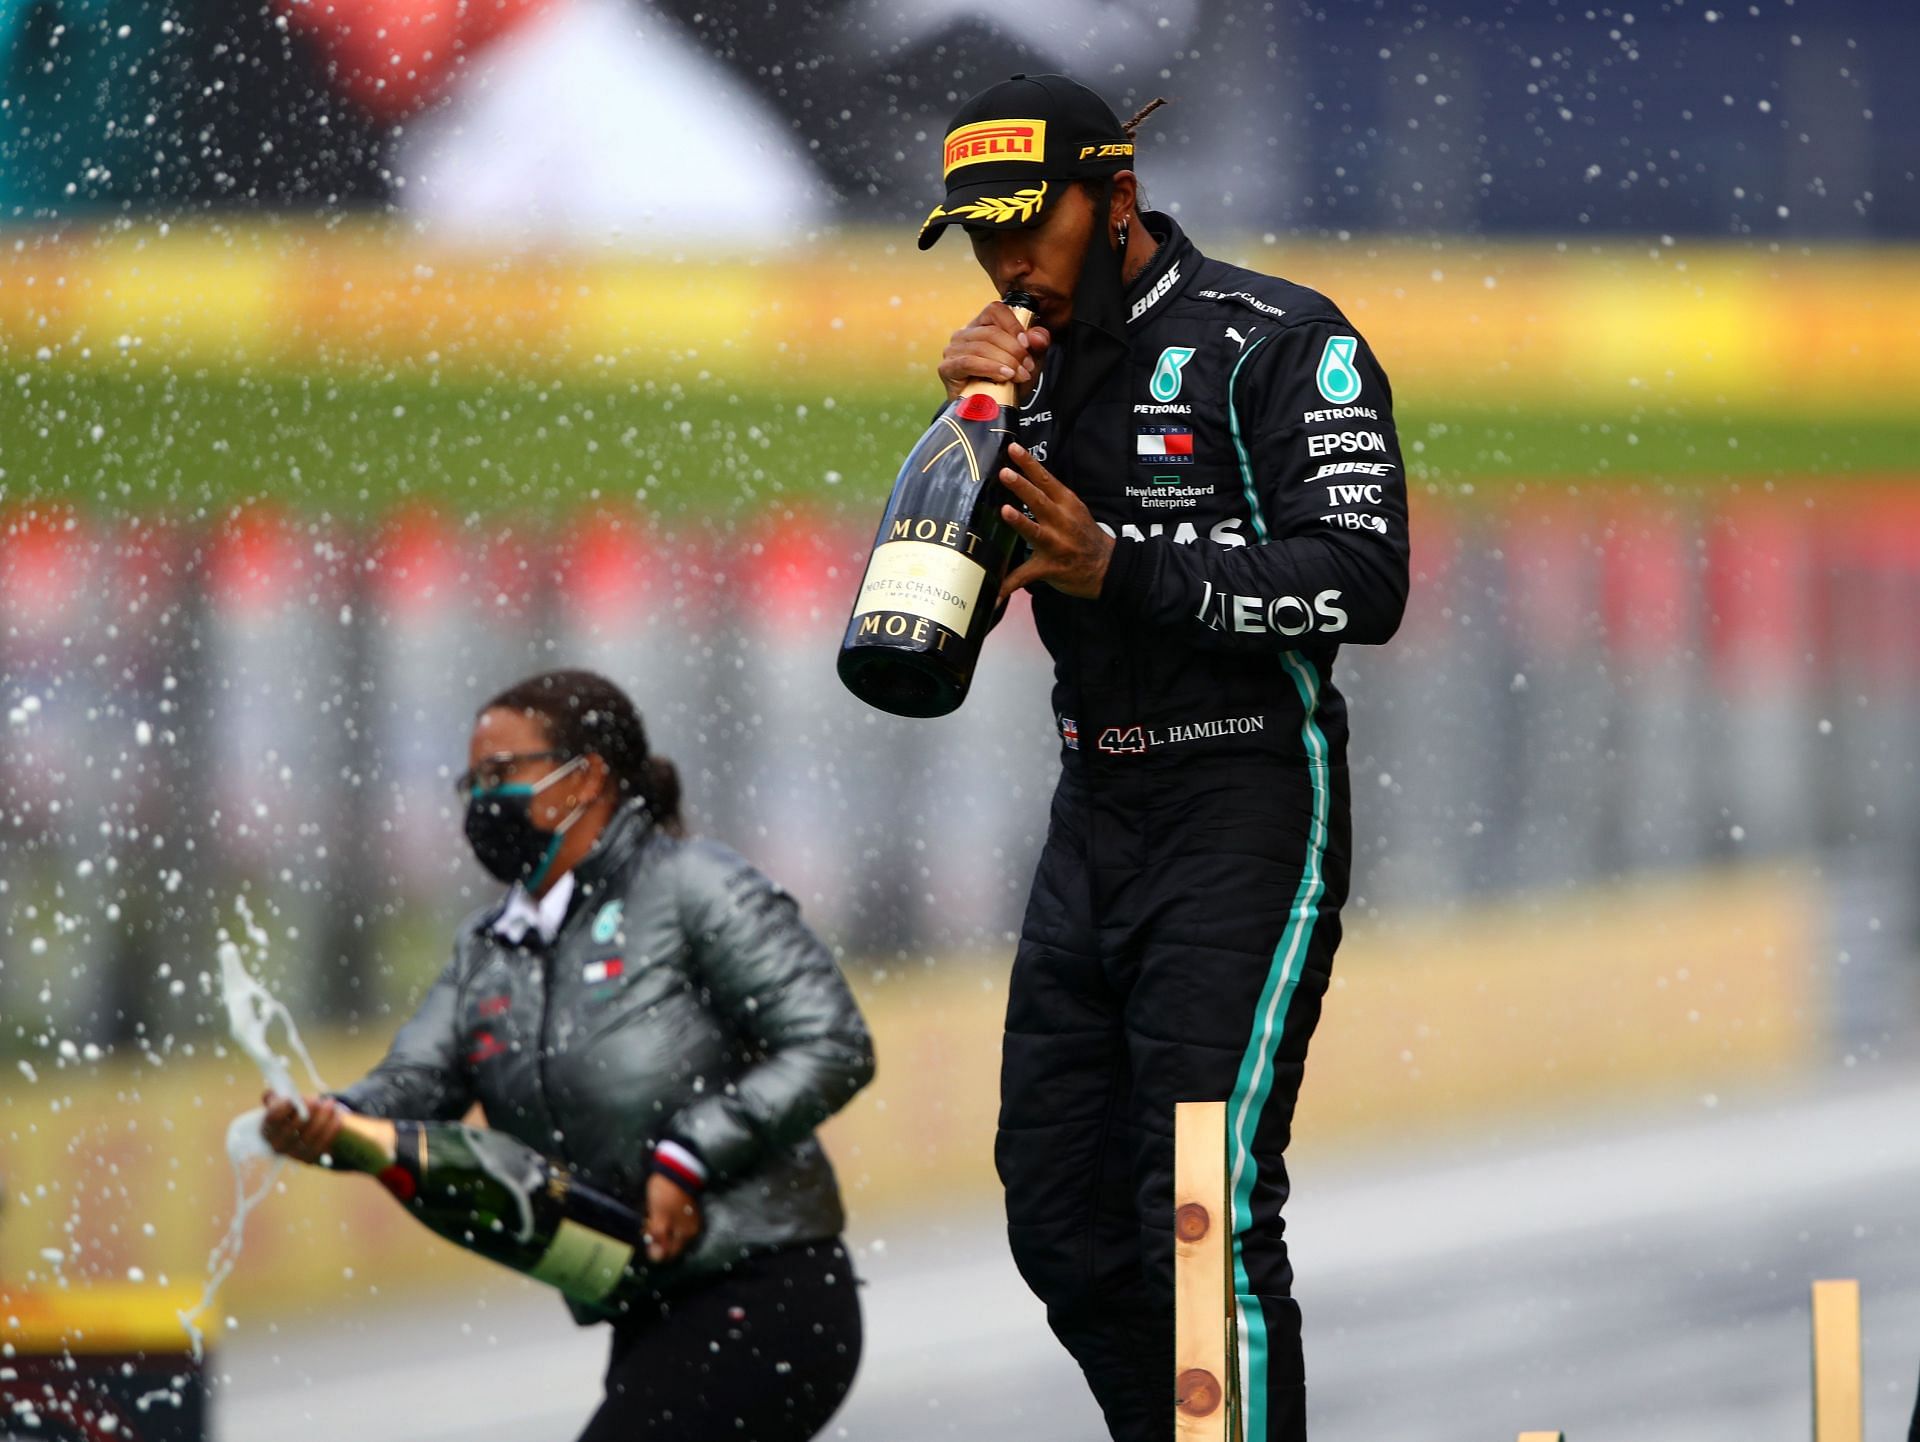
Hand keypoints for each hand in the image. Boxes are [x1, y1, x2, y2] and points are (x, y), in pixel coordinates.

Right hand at [260, 1091, 343, 1164]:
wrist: (301, 1129)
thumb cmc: (289, 1112)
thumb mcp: (280, 1101)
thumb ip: (275, 1096)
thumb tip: (274, 1095)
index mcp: (267, 1128)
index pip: (272, 1120)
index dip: (281, 1109)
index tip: (291, 1099)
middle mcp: (277, 1144)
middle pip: (292, 1129)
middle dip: (306, 1112)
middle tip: (317, 1100)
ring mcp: (292, 1154)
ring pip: (309, 1137)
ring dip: (323, 1119)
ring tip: (330, 1105)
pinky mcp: (308, 1158)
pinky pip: (322, 1145)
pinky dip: (331, 1130)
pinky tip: (337, 1118)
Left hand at [643, 1172, 702, 1263]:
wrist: (674, 1169)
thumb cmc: (666, 1196)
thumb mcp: (660, 1219)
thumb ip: (659, 1239)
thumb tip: (656, 1258)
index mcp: (686, 1234)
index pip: (669, 1254)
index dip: (655, 1250)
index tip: (647, 1238)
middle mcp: (689, 1229)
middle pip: (668, 1244)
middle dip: (655, 1239)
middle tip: (645, 1227)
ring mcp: (686, 1219)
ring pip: (668, 1233)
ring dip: (656, 1229)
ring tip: (647, 1218)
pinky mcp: (681, 1209)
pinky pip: (669, 1222)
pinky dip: (660, 1220)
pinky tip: (653, 1212)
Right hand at [938, 301, 1050, 402]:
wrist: (991, 411)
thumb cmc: (1008, 382)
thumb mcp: (1029, 362)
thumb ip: (1037, 345)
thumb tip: (1038, 336)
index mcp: (982, 325)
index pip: (995, 310)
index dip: (1013, 325)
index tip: (1027, 344)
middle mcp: (964, 334)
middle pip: (991, 332)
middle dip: (1014, 350)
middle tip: (1027, 367)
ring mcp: (953, 350)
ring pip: (981, 347)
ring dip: (1005, 362)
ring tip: (1019, 375)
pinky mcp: (947, 368)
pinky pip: (968, 362)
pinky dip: (989, 368)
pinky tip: (1004, 376)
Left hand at [998, 443, 1114, 601]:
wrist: (1107, 567)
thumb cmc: (1085, 536)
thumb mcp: (1073, 509)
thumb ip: (1050, 497)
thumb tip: (1024, 480)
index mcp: (1066, 503)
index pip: (1045, 479)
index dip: (1029, 464)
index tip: (1013, 449)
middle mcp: (1062, 521)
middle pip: (1039, 500)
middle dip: (1022, 486)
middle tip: (1005, 473)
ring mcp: (1056, 545)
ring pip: (1035, 530)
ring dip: (1019, 521)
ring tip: (1005, 511)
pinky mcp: (1050, 567)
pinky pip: (1026, 576)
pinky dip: (1008, 584)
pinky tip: (993, 593)